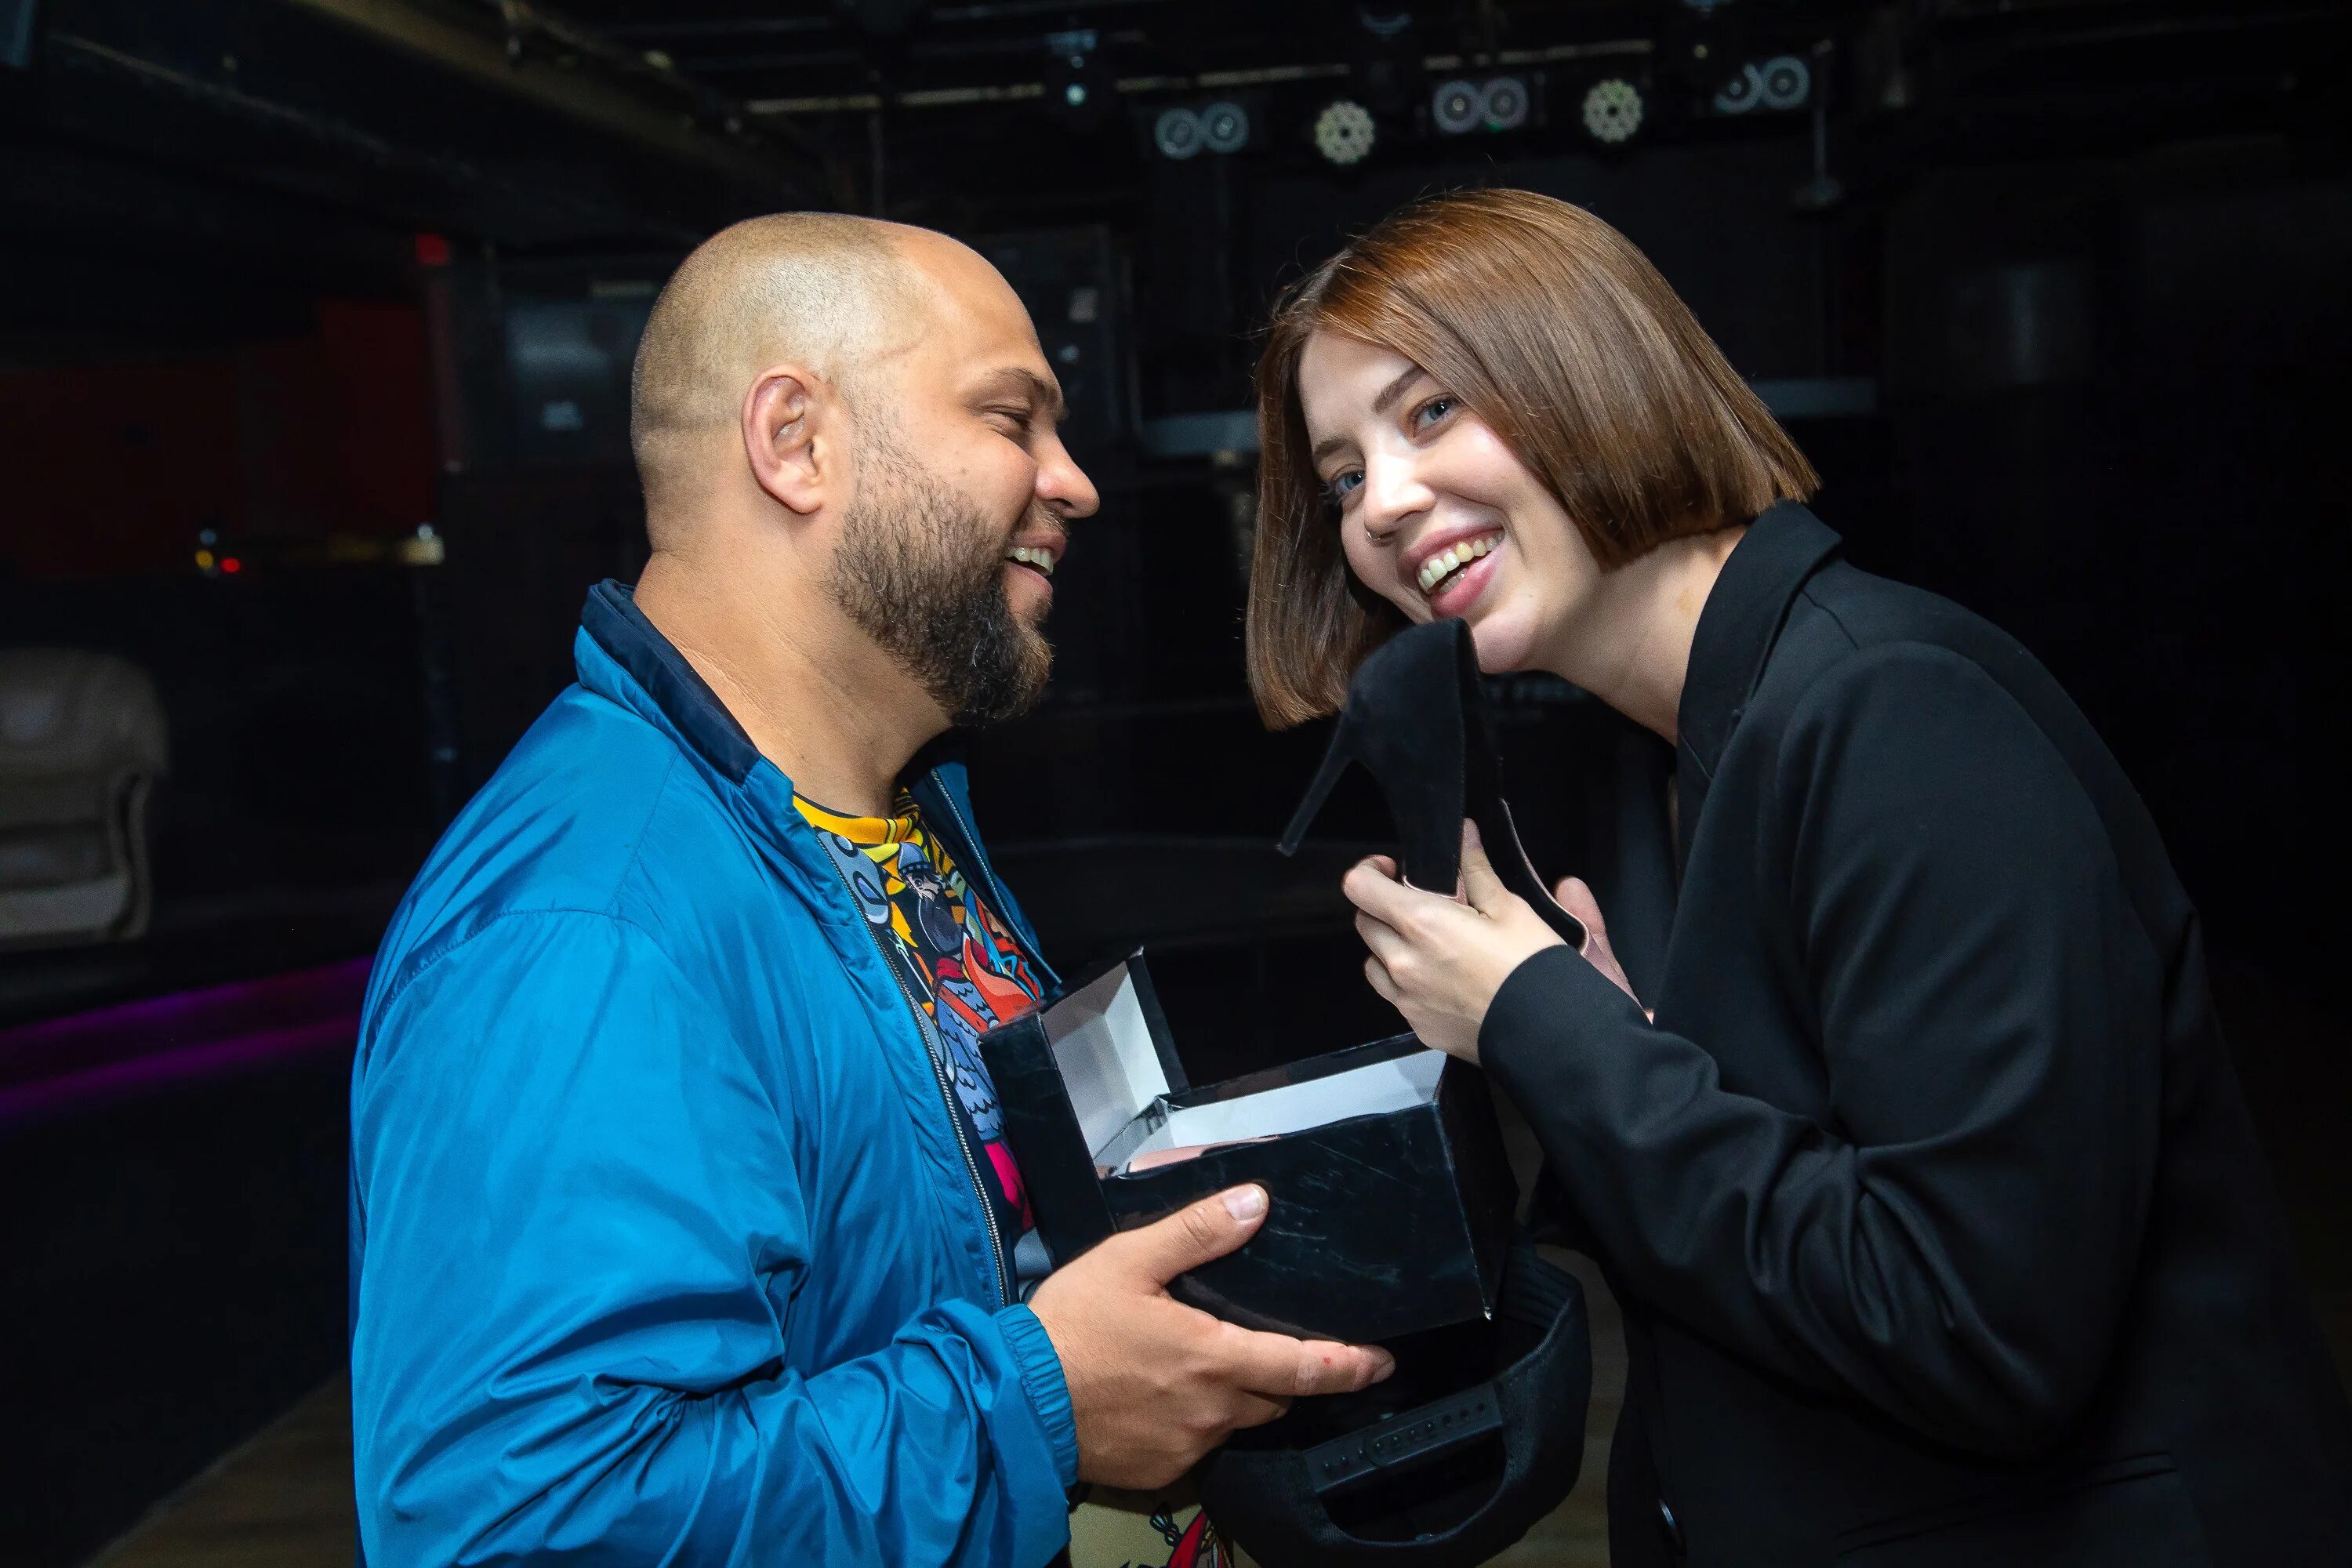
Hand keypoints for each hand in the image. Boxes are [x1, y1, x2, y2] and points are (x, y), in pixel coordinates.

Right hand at [1028, 1184, 1395, 1489]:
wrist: (1014, 1402)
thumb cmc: (1071, 1326)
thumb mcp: (1129, 1260)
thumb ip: (1197, 1232)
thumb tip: (1256, 1204)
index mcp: (1215, 1360)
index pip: (1306, 1368)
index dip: (1351, 1365)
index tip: (1380, 1361)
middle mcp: (1212, 1412)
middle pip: (1275, 1398)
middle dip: (1284, 1376)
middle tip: (1273, 1348)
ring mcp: (1187, 1447)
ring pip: (1235, 1422)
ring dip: (1234, 1397)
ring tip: (1203, 1367)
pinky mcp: (1160, 1470)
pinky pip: (1196, 1445)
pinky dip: (1192, 1421)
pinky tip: (1160, 1397)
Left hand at [1344, 822, 1640, 1060]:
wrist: (1548, 1034)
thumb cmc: (1531, 967)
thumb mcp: (1510, 908)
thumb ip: (1476, 869)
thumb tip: (1462, 834)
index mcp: (1421, 924)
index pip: (1360, 886)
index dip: (1371, 870)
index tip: (1394, 869)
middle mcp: (1402, 963)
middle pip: (1364, 923)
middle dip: (1385, 908)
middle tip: (1424, 907)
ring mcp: (1406, 999)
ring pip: (1375, 963)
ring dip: (1392, 948)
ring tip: (1432, 946)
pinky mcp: (1418, 1027)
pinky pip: (1396, 997)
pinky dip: (1408, 983)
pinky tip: (1443, 980)